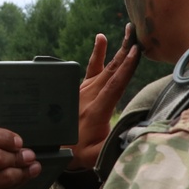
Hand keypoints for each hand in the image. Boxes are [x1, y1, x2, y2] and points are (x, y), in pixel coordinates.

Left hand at [68, 24, 139, 168]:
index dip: (126, 68)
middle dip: (125, 51)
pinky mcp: (80, 89)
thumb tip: (130, 139)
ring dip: (118, 50)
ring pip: (104, 68)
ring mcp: (83, 91)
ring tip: (127, 32)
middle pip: (111, 71)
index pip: (114, 86)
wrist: (52, 148)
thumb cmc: (77, 153)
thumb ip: (109, 148)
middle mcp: (88, 97)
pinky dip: (97, 54)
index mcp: (95, 112)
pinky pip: (90, 69)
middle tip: (136, 32)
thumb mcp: (93, 157)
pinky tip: (100, 38)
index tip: (136, 51)